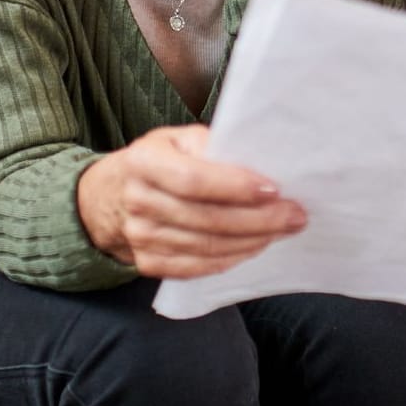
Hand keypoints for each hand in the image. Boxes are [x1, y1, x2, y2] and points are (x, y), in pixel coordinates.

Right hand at [77, 125, 305, 278]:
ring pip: (207, 246)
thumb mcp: (177, 139)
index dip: (236, 187)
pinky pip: (197, 267)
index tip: (275, 189)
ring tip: (283, 229)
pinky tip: (255, 246)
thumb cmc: (158, 160)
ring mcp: (140, 237)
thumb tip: (257, 162)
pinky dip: (232, 258)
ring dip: (253, 241)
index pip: (194, 180)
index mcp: (144, 162)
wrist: (109, 197)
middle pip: (207, 219)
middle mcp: (138, 201)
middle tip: (295, 215)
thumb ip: (211, 146)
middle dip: (259, 220)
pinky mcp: (148, 263)